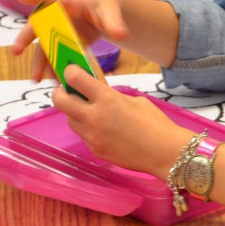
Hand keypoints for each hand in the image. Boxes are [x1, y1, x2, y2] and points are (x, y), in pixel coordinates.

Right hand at [11, 0, 128, 81]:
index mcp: (69, 3)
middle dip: (25, 38)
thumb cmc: (107, 8)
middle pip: (38, 27)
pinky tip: (53, 82)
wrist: (107, 17)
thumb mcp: (111, 14)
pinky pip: (55, 57)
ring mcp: (59, 31)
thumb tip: (120, 34)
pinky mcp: (64, 44)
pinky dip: (54, 69)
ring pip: (45, 47)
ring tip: (35, 80)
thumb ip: (114, 23)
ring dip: (39, 63)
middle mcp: (58, 17)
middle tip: (16, 51)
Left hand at [52, 65, 181, 176]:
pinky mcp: (95, 150)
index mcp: (107, 98)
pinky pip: (84, 136)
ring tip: (89, 113)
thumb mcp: (135, 101)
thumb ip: (113, 97)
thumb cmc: (156, 123)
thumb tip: (101, 95)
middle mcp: (94, 116)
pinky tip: (103, 130)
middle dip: (60, 93)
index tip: (73, 73)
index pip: (74, 78)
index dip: (71, 72)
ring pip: (70, 120)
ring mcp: (92, 136)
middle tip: (68, 92)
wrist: (164, 153)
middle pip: (60, 101)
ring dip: (75, 113)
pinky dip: (88, 130)